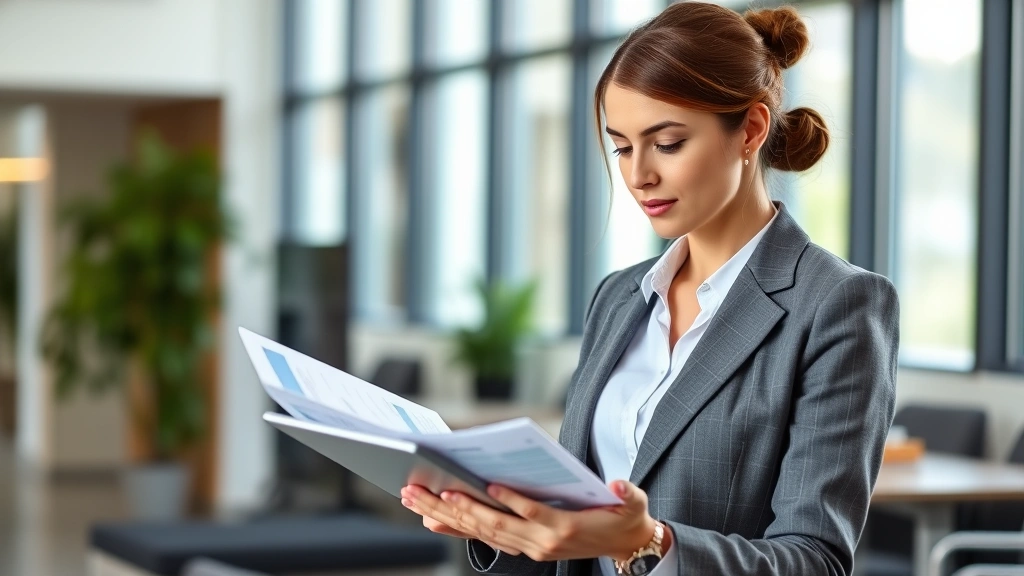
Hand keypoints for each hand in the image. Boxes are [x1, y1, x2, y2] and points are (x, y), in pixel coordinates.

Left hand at [400, 480, 661, 562]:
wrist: (626, 543)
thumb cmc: (623, 516)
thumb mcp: (632, 502)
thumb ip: (626, 493)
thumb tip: (618, 485)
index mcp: (564, 527)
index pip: (531, 512)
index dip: (509, 500)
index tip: (485, 485)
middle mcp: (542, 541)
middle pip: (493, 524)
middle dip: (456, 508)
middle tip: (424, 491)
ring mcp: (531, 546)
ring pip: (483, 532)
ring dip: (448, 517)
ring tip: (419, 501)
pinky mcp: (525, 546)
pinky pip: (486, 538)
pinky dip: (460, 528)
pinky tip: (436, 518)